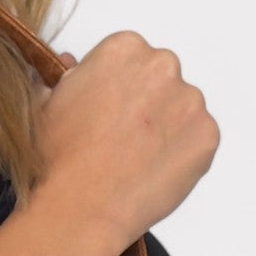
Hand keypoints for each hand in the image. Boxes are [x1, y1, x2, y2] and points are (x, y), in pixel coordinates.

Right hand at [32, 31, 220, 255]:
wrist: (80, 207)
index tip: (109, 114)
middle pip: (162, 81)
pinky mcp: (207, 136)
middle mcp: (162, 66)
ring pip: (183, 111)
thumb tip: (73, 65)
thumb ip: (71, 78)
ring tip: (137, 162)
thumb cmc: (59, 160)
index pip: (132, 60)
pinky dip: (182, 156)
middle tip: (124, 141)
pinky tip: (154, 173)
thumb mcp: (48, 103)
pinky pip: (199, 142)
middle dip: (148, 105)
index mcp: (124, 48)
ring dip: (167, 130)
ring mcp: (190, 101)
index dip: (119, 91)